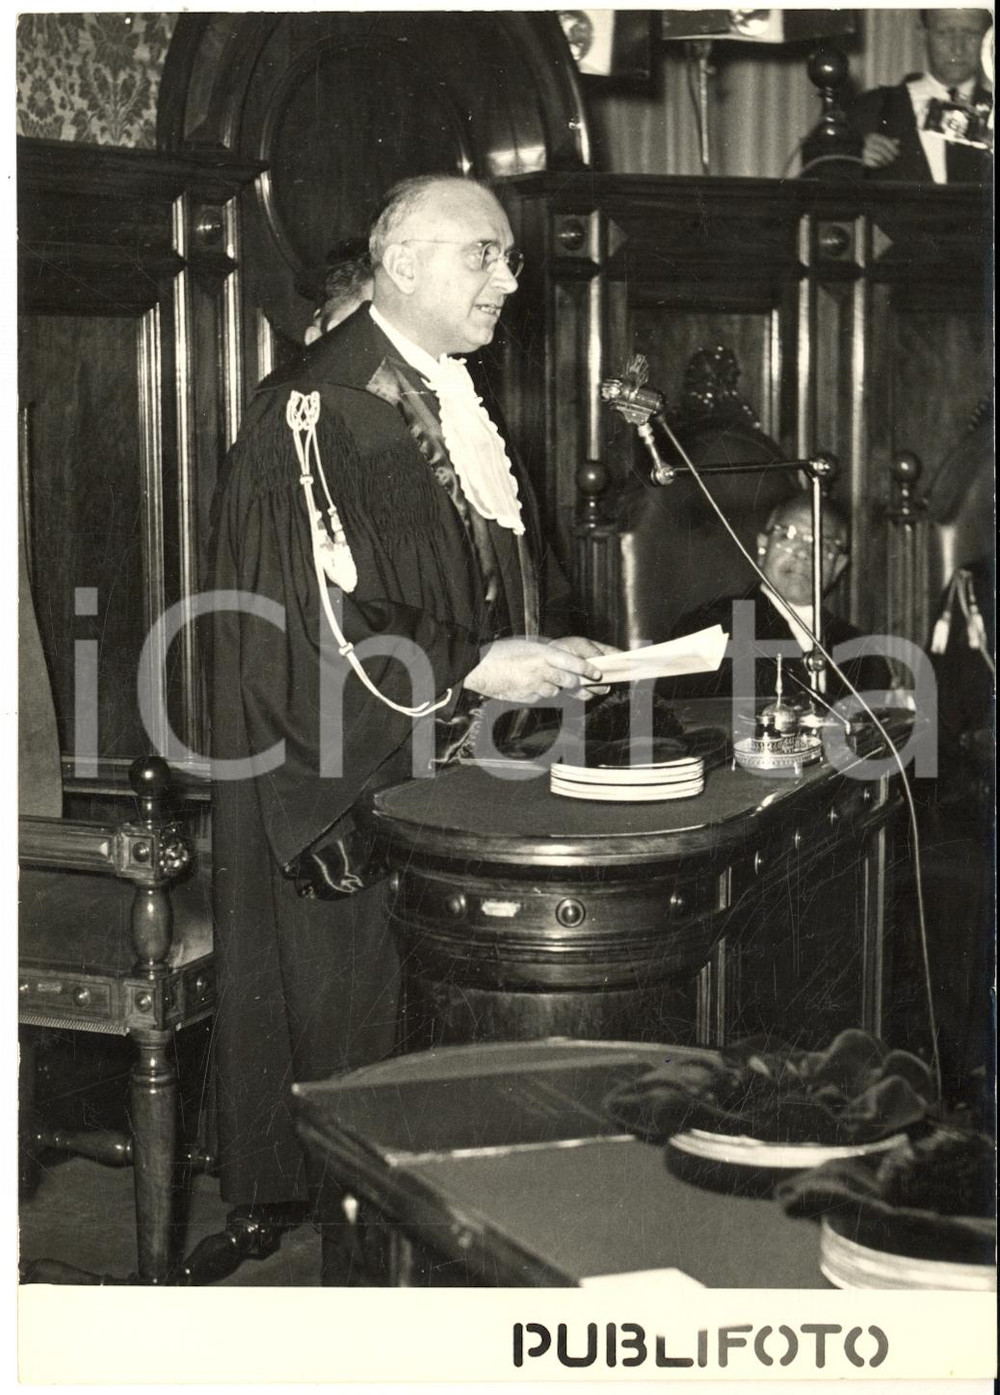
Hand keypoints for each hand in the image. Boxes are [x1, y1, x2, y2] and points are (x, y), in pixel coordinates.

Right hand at [463, 636, 609, 703]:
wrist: (478, 667)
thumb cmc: (500, 653)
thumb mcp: (527, 646)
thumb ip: (547, 655)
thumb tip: (565, 663)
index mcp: (542, 653)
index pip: (573, 664)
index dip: (588, 670)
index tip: (597, 674)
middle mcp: (541, 671)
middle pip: (570, 682)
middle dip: (577, 683)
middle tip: (584, 683)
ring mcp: (533, 686)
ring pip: (555, 691)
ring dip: (555, 688)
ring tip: (543, 679)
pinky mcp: (526, 697)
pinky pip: (539, 697)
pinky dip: (538, 692)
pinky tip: (527, 685)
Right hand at [862, 133, 899, 168]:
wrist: (861, 152)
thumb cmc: (876, 146)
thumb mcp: (883, 142)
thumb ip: (891, 142)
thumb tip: (898, 141)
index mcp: (873, 136)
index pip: (884, 141)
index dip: (892, 147)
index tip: (898, 153)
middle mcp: (868, 143)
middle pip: (882, 149)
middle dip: (889, 155)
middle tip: (893, 160)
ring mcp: (865, 151)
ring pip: (879, 157)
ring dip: (885, 161)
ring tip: (888, 163)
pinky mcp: (864, 159)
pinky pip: (874, 163)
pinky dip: (879, 165)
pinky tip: (882, 166)